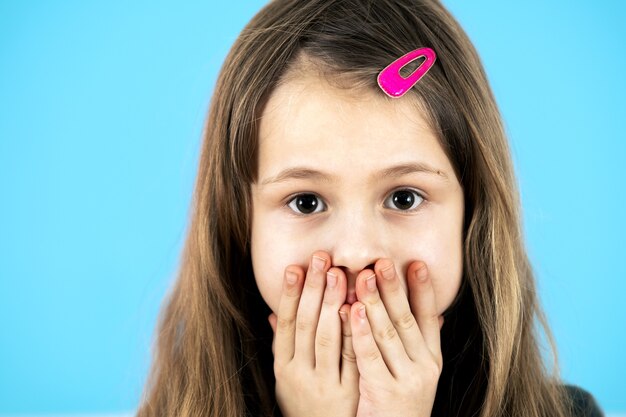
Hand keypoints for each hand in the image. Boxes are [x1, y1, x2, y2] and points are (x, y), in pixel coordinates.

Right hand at [268, 251, 358, 416]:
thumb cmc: (305, 406)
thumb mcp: (287, 378)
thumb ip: (283, 345)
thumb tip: (273, 313)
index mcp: (284, 367)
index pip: (286, 324)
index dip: (290, 295)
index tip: (295, 267)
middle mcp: (300, 374)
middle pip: (306, 324)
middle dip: (313, 289)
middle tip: (321, 259)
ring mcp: (323, 383)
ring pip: (326, 337)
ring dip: (331, 303)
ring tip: (338, 274)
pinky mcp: (347, 392)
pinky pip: (350, 358)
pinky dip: (351, 332)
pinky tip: (355, 309)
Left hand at [350, 259, 442, 416]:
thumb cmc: (400, 405)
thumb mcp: (416, 374)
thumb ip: (421, 344)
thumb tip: (435, 314)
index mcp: (431, 358)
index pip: (428, 317)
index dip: (423, 290)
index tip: (415, 263)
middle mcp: (424, 366)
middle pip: (406, 319)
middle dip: (394, 288)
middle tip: (383, 261)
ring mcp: (406, 380)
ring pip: (388, 333)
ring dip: (374, 302)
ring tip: (364, 277)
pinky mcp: (385, 392)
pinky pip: (369, 356)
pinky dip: (360, 332)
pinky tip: (351, 311)